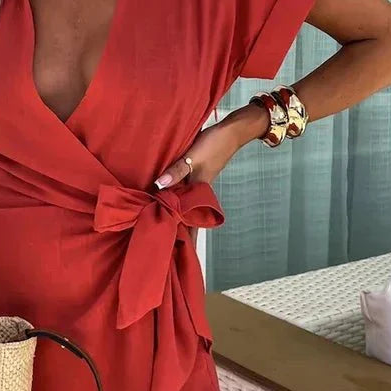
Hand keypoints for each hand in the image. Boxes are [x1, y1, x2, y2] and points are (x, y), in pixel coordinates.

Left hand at [153, 122, 244, 247]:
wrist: (231, 131)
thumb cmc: (214, 144)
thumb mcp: (193, 157)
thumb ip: (176, 171)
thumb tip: (158, 185)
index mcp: (198, 194)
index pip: (193, 225)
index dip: (188, 242)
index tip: (181, 259)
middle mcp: (197, 194)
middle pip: (186, 220)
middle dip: (178, 236)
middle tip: (166, 254)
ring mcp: (195, 186)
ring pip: (182, 207)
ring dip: (174, 217)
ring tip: (162, 233)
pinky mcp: (193, 176)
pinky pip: (180, 193)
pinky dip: (172, 199)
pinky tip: (163, 201)